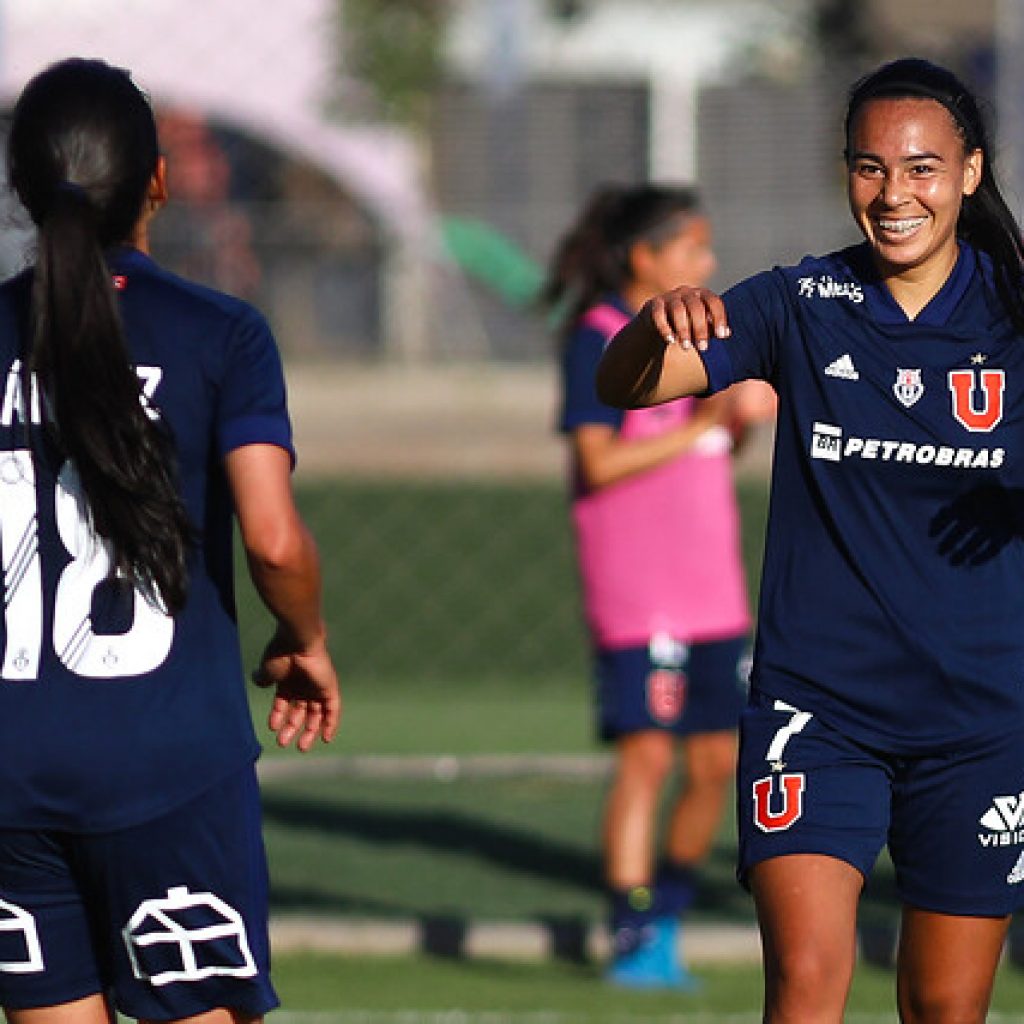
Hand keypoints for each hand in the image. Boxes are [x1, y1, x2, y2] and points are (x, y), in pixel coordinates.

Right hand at [253, 626, 341, 751]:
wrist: (298, 641)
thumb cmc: (281, 654)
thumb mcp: (268, 670)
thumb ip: (262, 678)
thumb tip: (257, 680)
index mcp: (288, 681)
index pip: (284, 703)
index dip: (278, 716)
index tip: (272, 728)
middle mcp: (304, 685)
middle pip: (300, 711)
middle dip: (292, 728)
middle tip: (284, 743)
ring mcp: (317, 687)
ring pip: (316, 714)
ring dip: (309, 731)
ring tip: (301, 747)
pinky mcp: (330, 689)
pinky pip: (332, 710)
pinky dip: (330, 724)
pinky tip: (324, 738)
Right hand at [647, 285, 729, 351]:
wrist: (656, 321)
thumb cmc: (685, 323)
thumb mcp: (700, 325)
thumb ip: (712, 328)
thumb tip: (727, 333)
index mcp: (701, 294)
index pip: (714, 302)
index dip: (719, 318)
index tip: (722, 336)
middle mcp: (686, 292)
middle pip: (696, 307)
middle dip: (700, 329)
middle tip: (703, 348)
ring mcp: (669, 297)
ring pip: (678, 310)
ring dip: (683, 330)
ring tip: (686, 347)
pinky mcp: (654, 305)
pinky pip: (659, 315)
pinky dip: (665, 328)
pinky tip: (671, 341)